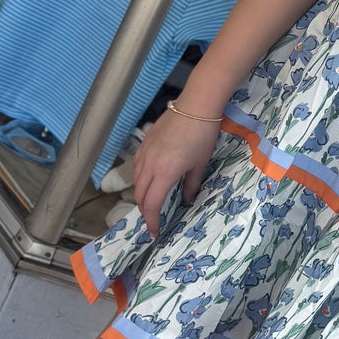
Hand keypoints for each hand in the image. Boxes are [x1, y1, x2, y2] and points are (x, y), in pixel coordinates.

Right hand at [132, 109, 219, 233]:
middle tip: (154, 220)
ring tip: (151, 202)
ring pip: (136, 182)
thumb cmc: (203, 136)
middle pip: (139, 195)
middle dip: (145, 211)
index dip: (151, 221)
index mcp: (164, 173)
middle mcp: (149, 165)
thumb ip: (191, 185)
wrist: (195, 107)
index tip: (155, 232)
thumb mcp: (200, 164)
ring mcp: (144, 153)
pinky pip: (137, 167)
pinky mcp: (144, 144)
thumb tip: (187, 200)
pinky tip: (150, 180)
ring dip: (141, 196)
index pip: (151, 204)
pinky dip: (140, 179)